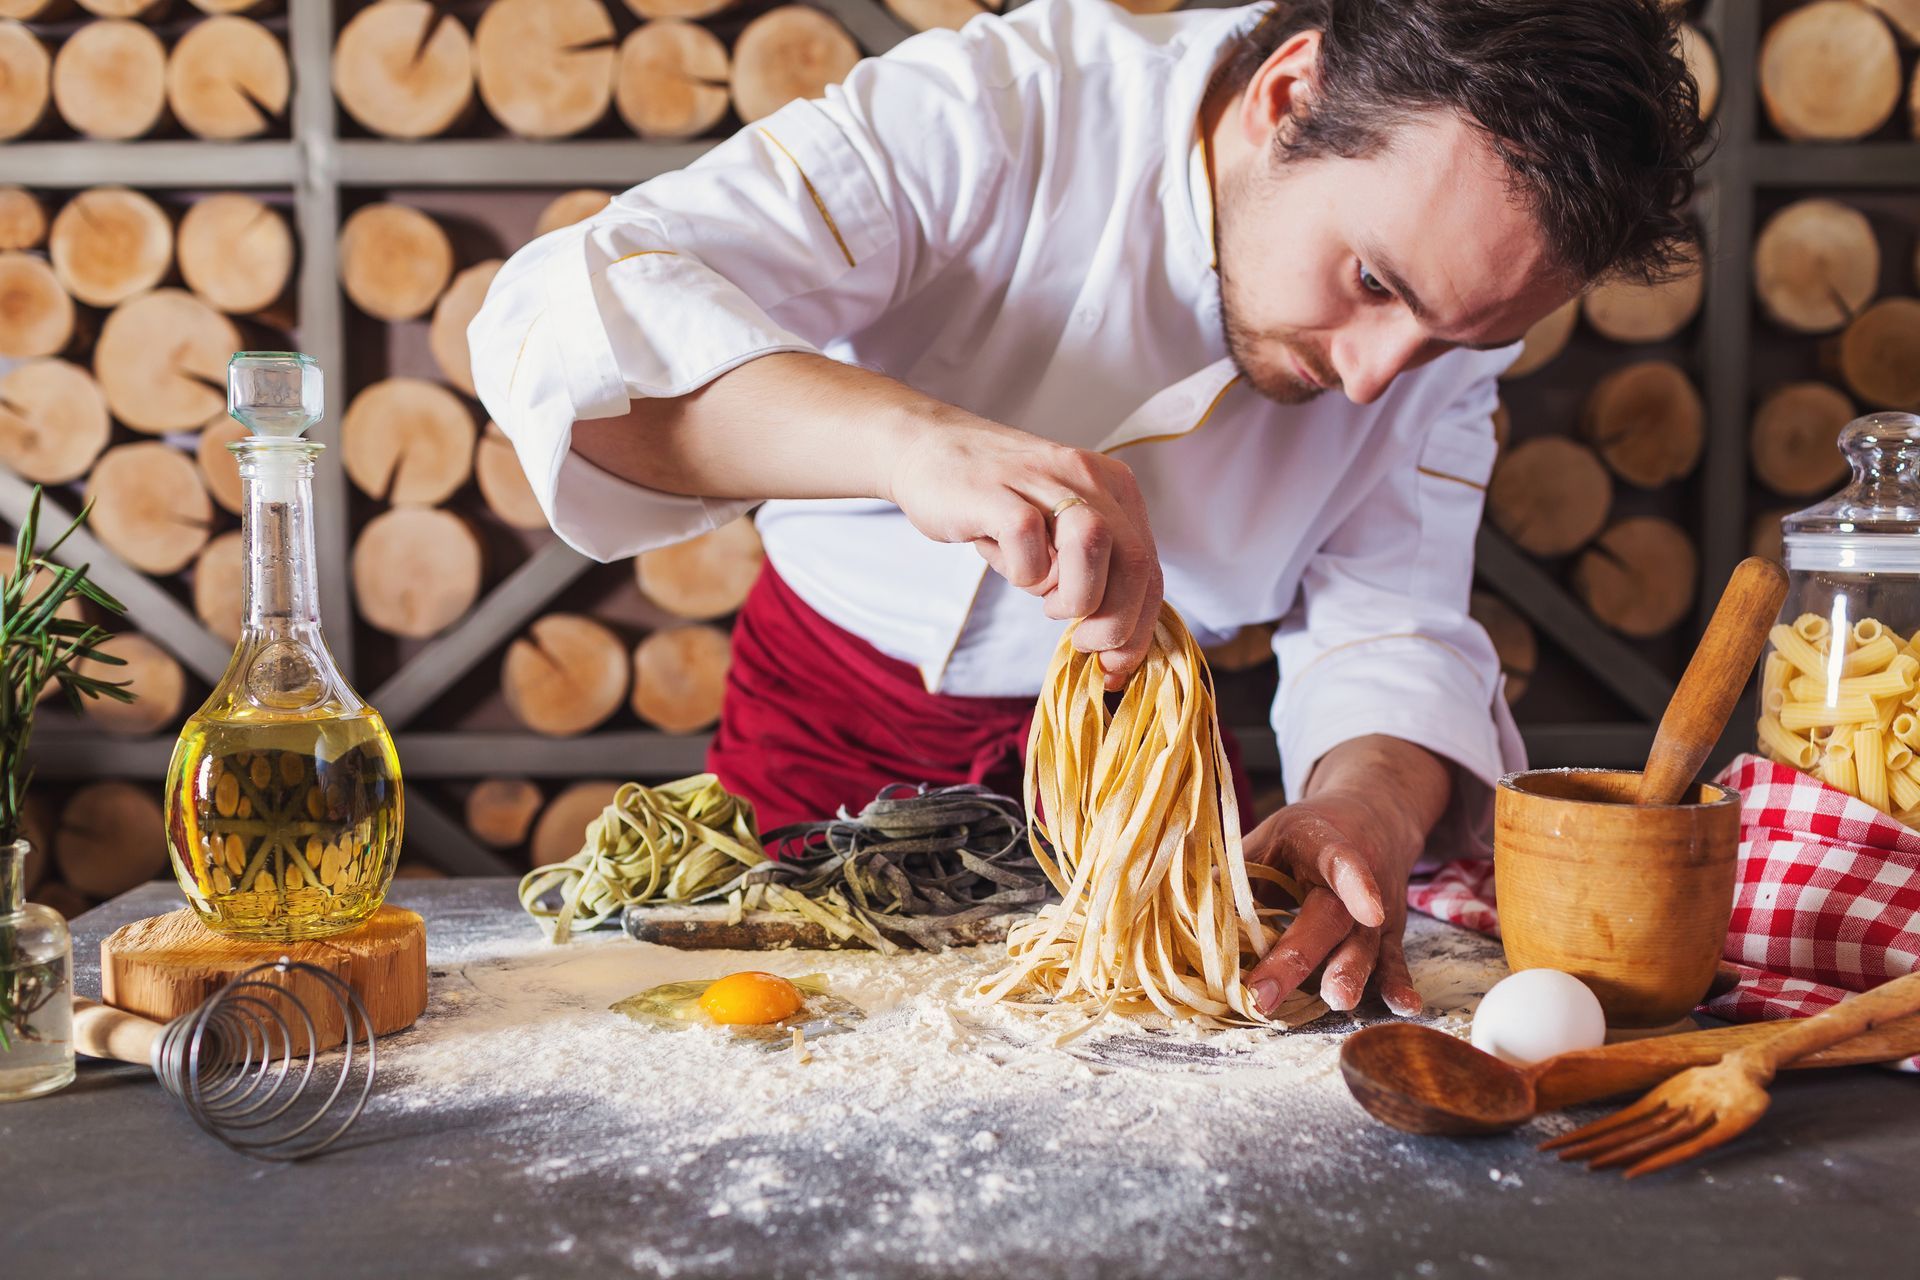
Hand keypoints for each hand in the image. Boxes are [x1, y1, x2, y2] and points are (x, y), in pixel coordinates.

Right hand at [886, 411, 1162, 687]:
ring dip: (1079, 597)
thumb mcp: (1056, 533)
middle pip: (1135, 561)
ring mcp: (1044, 480)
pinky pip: (1028, 540)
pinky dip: (1024, 573)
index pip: (1150, 568)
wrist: (928, 448)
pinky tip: (1012, 568)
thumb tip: (1112, 645)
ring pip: (1094, 543)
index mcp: (1113, 490)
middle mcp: (1089, 479)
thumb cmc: (996, 504)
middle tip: (1085, 645)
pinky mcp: (997, 490)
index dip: (1139, 627)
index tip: (1116, 665)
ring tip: (1051, 604)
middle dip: (1116, 623)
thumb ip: (1091, 572)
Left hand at [1240, 737, 1452, 1016]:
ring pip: (1365, 946)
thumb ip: (1237, 868)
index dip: (1354, 882)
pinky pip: (1393, 961)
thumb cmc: (1310, 832)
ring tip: (1337, 1001)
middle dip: (1301, 958)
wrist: (1373, 816)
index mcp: (1325, 845)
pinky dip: (1397, 985)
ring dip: (1350, 975)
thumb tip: (1180, 901)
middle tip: (1267, 995)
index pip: (1341, 862)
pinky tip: (1404, 1007)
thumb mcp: (1272, 834)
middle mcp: (1360, 880)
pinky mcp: (1385, 934)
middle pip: (1333, 920)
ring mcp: (1377, 910)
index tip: (1367, 909)